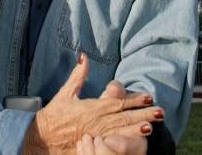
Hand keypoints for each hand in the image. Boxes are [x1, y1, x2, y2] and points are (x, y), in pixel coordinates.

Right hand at [22, 54, 162, 153]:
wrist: (41, 139)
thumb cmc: (54, 115)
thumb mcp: (66, 92)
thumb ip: (78, 75)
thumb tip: (84, 56)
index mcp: (91, 108)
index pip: (116, 103)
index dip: (133, 100)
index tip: (148, 97)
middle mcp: (95, 123)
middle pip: (123, 118)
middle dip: (142, 115)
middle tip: (160, 112)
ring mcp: (95, 137)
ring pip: (120, 133)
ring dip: (136, 130)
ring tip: (152, 127)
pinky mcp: (92, 150)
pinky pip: (111, 148)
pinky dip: (123, 145)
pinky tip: (136, 144)